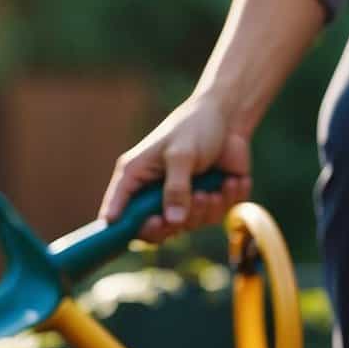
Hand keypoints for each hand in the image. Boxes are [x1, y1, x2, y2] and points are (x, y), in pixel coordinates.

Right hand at [99, 93, 251, 242]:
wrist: (229, 118)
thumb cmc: (195, 128)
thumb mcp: (181, 155)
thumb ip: (176, 188)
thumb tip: (173, 221)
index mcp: (135, 177)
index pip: (117, 210)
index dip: (126, 225)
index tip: (153, 221)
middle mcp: (153, 193)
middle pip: (152, 229)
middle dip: (172, 224)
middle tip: (185, 212)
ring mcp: (180, 200)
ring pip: (187, 225)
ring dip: (203, 210)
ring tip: (213, 188)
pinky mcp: (205, 203)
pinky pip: (214, 217)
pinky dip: (226, 201)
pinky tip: (230, 181)